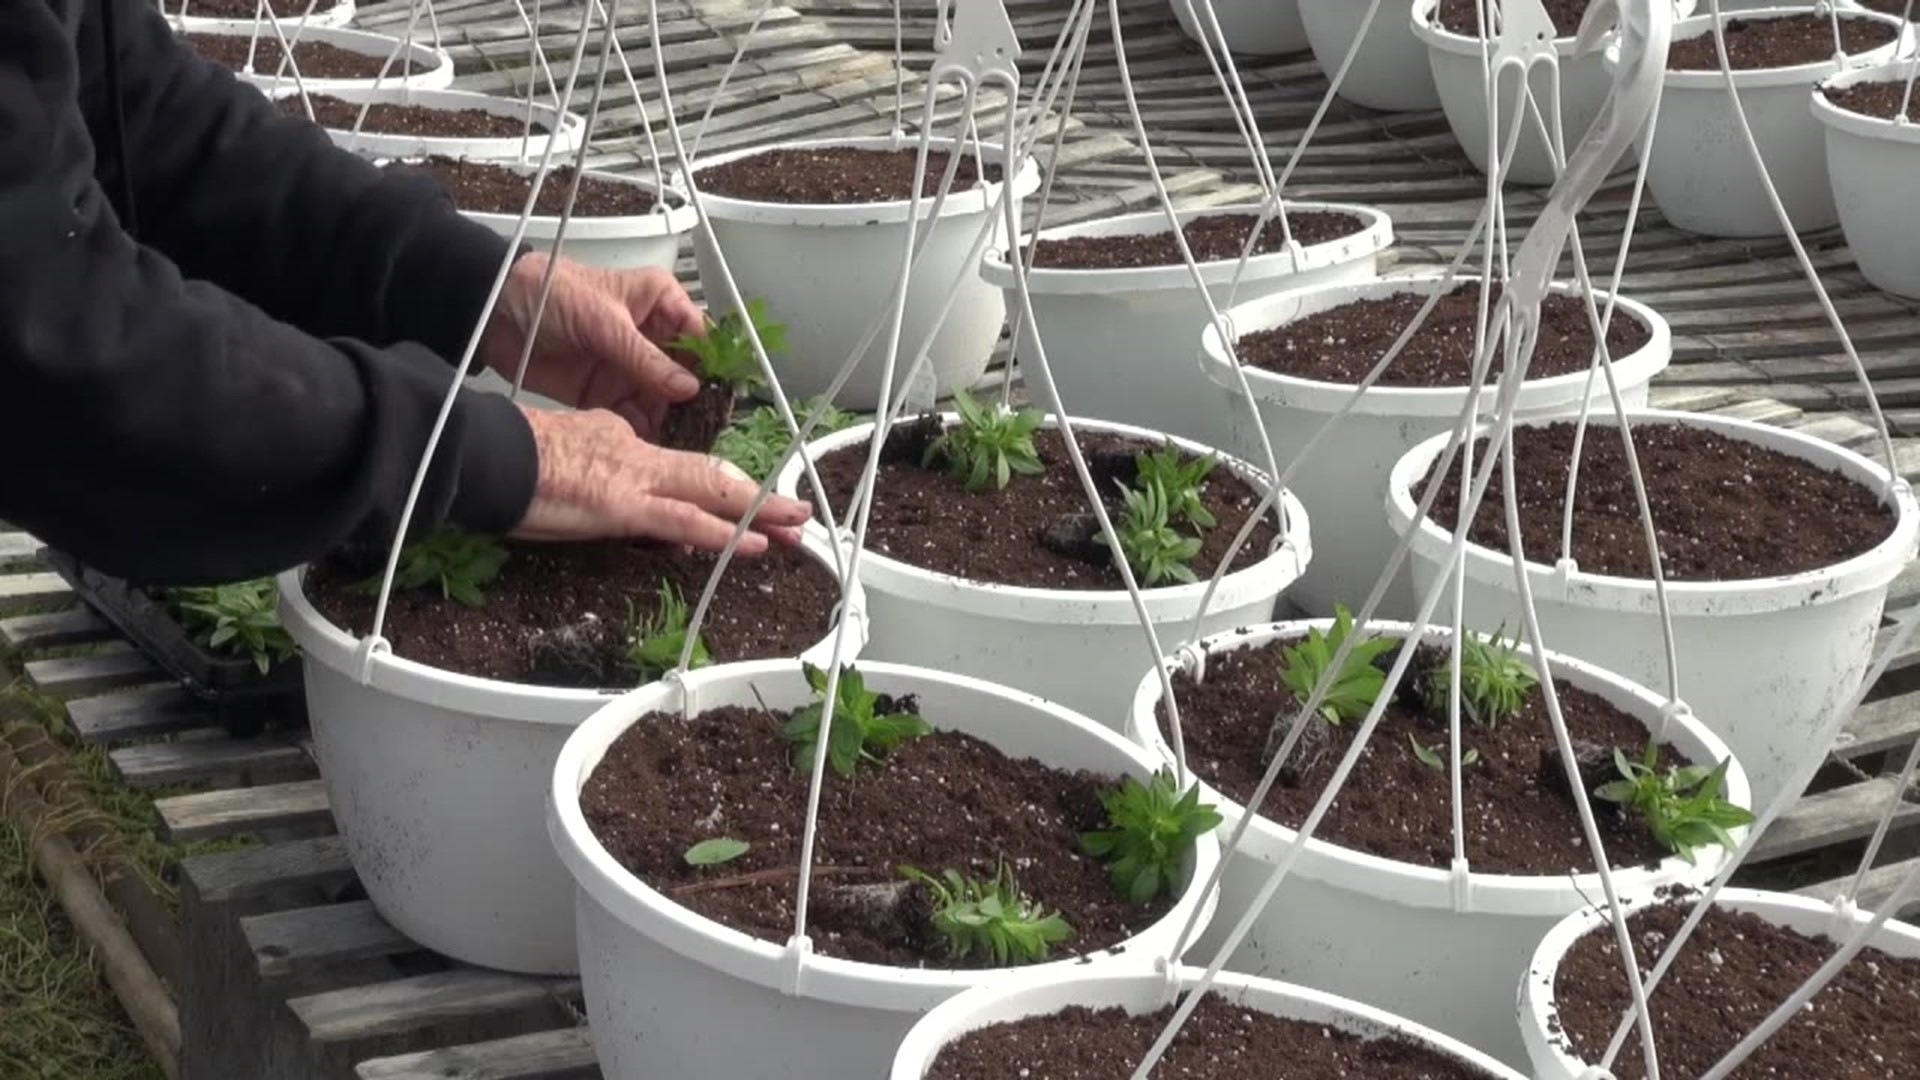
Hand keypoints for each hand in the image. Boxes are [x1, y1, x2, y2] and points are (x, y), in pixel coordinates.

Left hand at [480, 251, 707, 438]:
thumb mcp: (604, 322)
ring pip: (664, 401)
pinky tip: (651, 448)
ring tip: (681, 444)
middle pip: (687, 376)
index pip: (701, 338)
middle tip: (704, 429)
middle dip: (695, 403)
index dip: (713, 367)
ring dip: (671, 422)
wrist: (495, 311)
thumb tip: (687, 387)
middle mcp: (651, 338)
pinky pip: (634, 417)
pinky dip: (642, 433)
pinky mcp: (606, 392)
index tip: (721, 397)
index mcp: (659, 303)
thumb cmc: (548, 290)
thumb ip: (646, 359)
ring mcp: (629, 367)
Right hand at [511, 406, 810, 553]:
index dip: (716, 487)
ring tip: (793, 526)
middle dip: (757, 495)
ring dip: (758, 511)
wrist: (483, 453)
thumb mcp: (562, 459)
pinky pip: (683, 519)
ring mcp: (634, 478)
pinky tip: (750, 544)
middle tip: (794, 511)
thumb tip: (604, 492)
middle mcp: (638, 452)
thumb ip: (593, 474)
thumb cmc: (508, 462)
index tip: (737, 502)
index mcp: (622, 441)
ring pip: (711, 491)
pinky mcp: (623, 504)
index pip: (680, 466)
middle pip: (711, 473)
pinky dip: (721, 532)